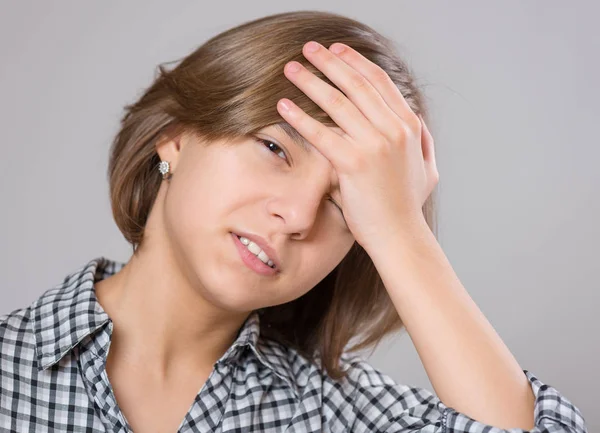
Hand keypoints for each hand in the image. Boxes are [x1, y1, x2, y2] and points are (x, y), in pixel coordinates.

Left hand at [277, 41, 438, 249]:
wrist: (400, 236)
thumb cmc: (407, 206)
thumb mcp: (427, 169)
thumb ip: (423, 142)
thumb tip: (415, 123)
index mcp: (409, 127)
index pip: (380, 82)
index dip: (355, 62)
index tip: (336, 50)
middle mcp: (394, 130)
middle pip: (357, 84)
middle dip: (329, 62)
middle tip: (308, 49)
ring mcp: (376, 145)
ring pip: (338, 103)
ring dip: (311, 81)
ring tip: (291, 69)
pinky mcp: (354, 164)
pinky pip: (322, 133)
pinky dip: (301, 117)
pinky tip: (284, 105)